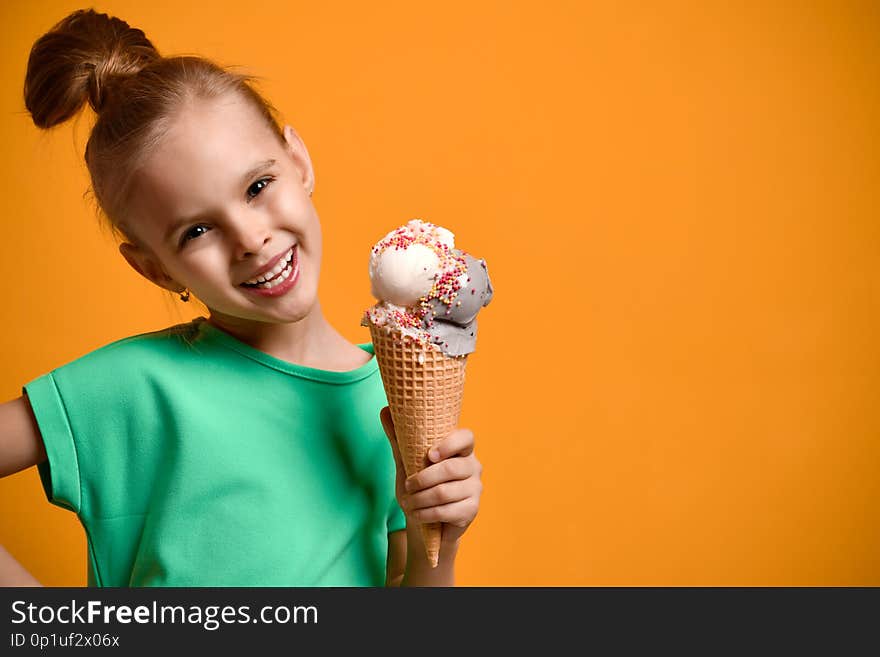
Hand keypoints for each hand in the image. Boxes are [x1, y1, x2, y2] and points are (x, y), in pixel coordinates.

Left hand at [380, 406, 482, 544]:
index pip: (466, 437)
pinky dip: (426, 513)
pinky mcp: (472, 510)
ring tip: (407, 503)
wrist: (429, 521)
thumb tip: (385, 410)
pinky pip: (446, 511)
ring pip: (445, 492)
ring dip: (420, 499)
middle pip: (451, 468)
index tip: (429, 454)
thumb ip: (399, 437)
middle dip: (423, 479)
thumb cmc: (421, 486)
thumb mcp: (408, 460)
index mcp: (461, 450)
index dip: (450, 444)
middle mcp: (474, 466)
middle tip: (407, 486)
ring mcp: (475, 489)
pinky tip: (417, 514)